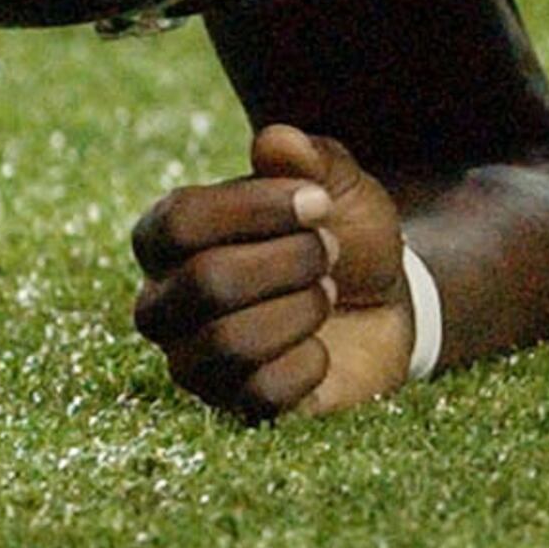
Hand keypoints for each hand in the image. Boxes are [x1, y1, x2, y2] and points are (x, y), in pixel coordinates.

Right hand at [129, 124, 418, 420]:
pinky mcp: (232, 407)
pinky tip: (322, 345)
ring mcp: (194, 360)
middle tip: (329, 250)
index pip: (179, 222)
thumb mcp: (337, 185)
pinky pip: (259, 393)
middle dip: (290, 261)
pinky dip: (310, 363)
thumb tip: (276, 139)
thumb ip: (308, 159)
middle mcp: (164, 302)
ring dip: (301, 310)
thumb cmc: (339, 232)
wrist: (384, 300)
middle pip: (205, 283)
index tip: (318, 202)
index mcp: (171, 237)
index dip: (255, 209)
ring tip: (325, 291)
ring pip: (227, 344)